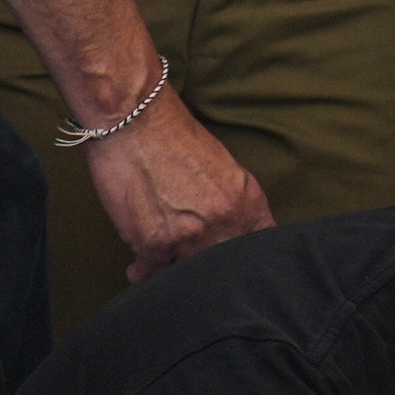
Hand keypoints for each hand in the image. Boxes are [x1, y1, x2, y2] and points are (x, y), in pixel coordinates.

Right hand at [81, 89, 270, 278]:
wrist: (135, 119)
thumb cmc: (173, 136)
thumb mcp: (225, 166)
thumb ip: (236, 202)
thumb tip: (234, 232)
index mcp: (246, 202)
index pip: (260, 248)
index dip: (247, 261)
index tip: (233, 265)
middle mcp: (223, 222)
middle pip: (223, 268)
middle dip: (206, 268)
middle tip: (189, 262)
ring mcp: (189, 237)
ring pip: (186, 275)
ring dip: (174, 272)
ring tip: (164, 263)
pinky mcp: (154, 243)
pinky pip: (150, 274)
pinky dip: (142, 272)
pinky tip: (139, 268)